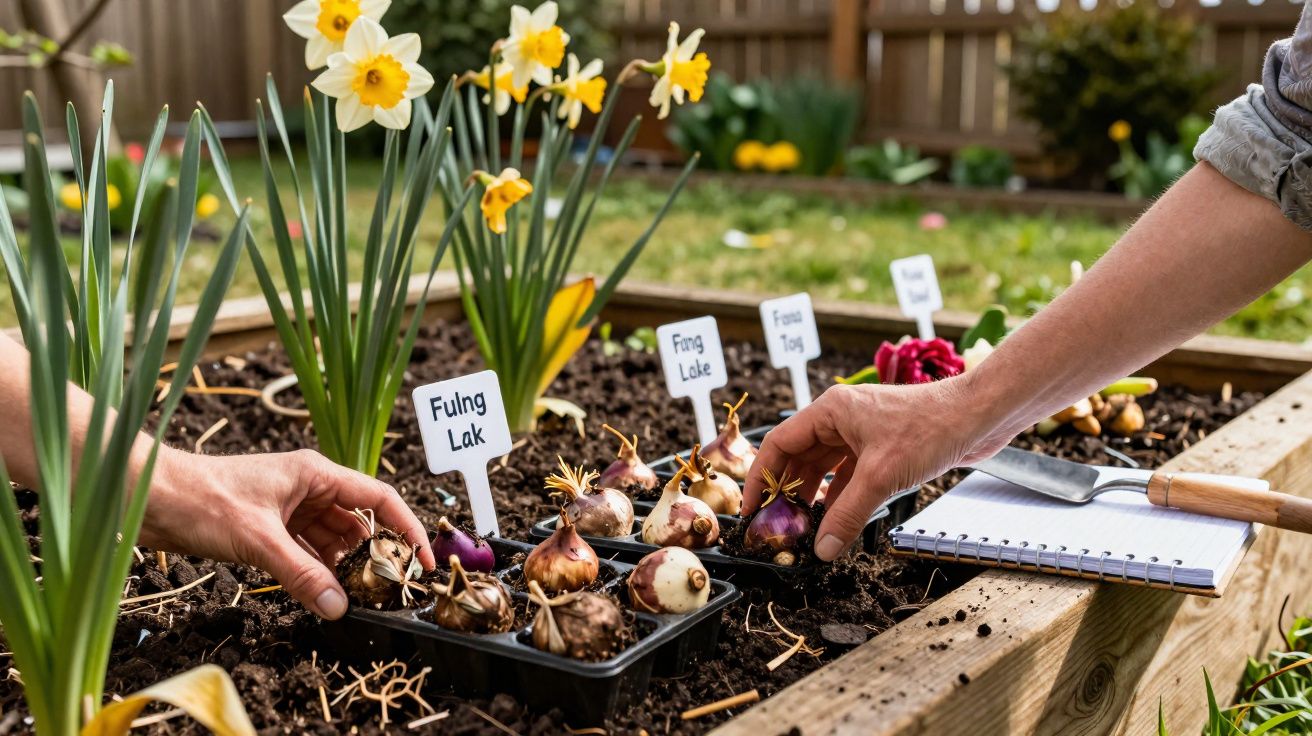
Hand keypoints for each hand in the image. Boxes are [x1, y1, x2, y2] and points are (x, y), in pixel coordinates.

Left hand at [140, 448, 434, 619]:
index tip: (424, 561)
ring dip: (341, 567)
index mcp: (316, 473)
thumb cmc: (201, 498)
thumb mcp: (258, 540)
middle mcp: (309, 487)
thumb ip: (302, 575)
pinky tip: (318, 593)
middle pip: (359, 523)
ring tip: (354, 596)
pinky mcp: (269, 527)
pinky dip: (314, 571)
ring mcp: (289, 508)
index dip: (408, 528)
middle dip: (374, 555)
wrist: (147, 496)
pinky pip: (305, 551)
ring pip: (332, 540)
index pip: (380, 499)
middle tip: (387, 589)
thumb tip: (340, 607)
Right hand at [742, 376, 1009, 561]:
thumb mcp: (880, 477)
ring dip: (813, 497)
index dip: (760, 478)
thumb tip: (822, 548)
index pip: (779, 444)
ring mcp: (861, 433)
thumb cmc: (931, 428)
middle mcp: (840, 418)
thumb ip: (847, 515)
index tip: (752, 509)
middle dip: (787, 492)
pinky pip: (848, 476)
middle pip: (798, 458)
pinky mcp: (881, 448)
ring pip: (824, 469)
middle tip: (776, 525)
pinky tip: (834, 521)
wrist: (978, 417)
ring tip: (802, 528)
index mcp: (830, 410)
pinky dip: (839, 497)